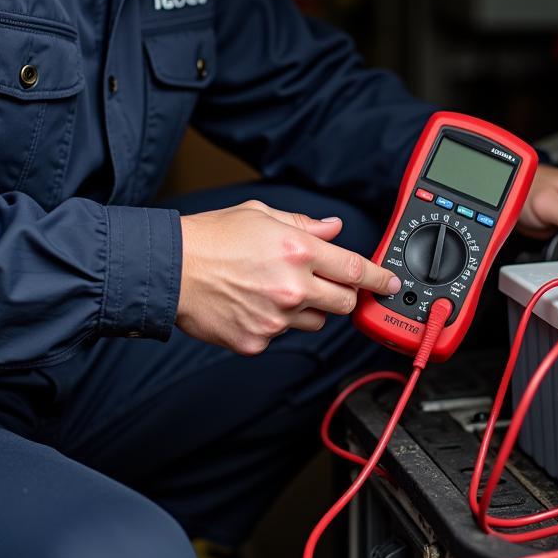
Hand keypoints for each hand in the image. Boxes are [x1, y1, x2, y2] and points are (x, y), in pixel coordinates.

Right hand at [176, 200, 399, 354]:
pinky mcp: (257, 341)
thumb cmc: (210, 238)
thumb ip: (304, 224)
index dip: (380, 278)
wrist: (167, 269)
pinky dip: (273, 324)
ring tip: (275, 290)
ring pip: (315, 322)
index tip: (390, 283)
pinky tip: (251, 305)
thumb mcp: (260, 215)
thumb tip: (334, 228)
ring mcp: (275, 319)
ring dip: (308, 309)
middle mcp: (292, 286)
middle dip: (344, 295)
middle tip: (325, 284)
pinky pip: (281, 336)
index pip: (356, 269)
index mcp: (298, 250)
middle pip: (344, 303)